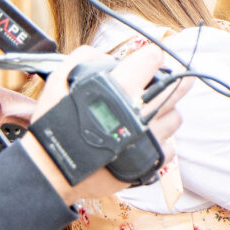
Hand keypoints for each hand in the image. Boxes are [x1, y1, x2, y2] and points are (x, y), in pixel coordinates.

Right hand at [20, 44, 188, 203]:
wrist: (52, 172)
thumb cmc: (54, 128)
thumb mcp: (58, 82)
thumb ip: (83, 59)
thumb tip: (105, 56)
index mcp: (120, 90)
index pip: (152, 59)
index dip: (150, 57)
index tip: (147, 61)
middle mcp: (140, 113)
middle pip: (177, 87)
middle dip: (176, 79)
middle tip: (171, 80)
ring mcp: (148, 139)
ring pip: (175, 116)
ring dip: (166, 112)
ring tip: (150, 114)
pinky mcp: (150, 161)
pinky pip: (169, 146)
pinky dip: (161, 141)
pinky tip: (145, 138)